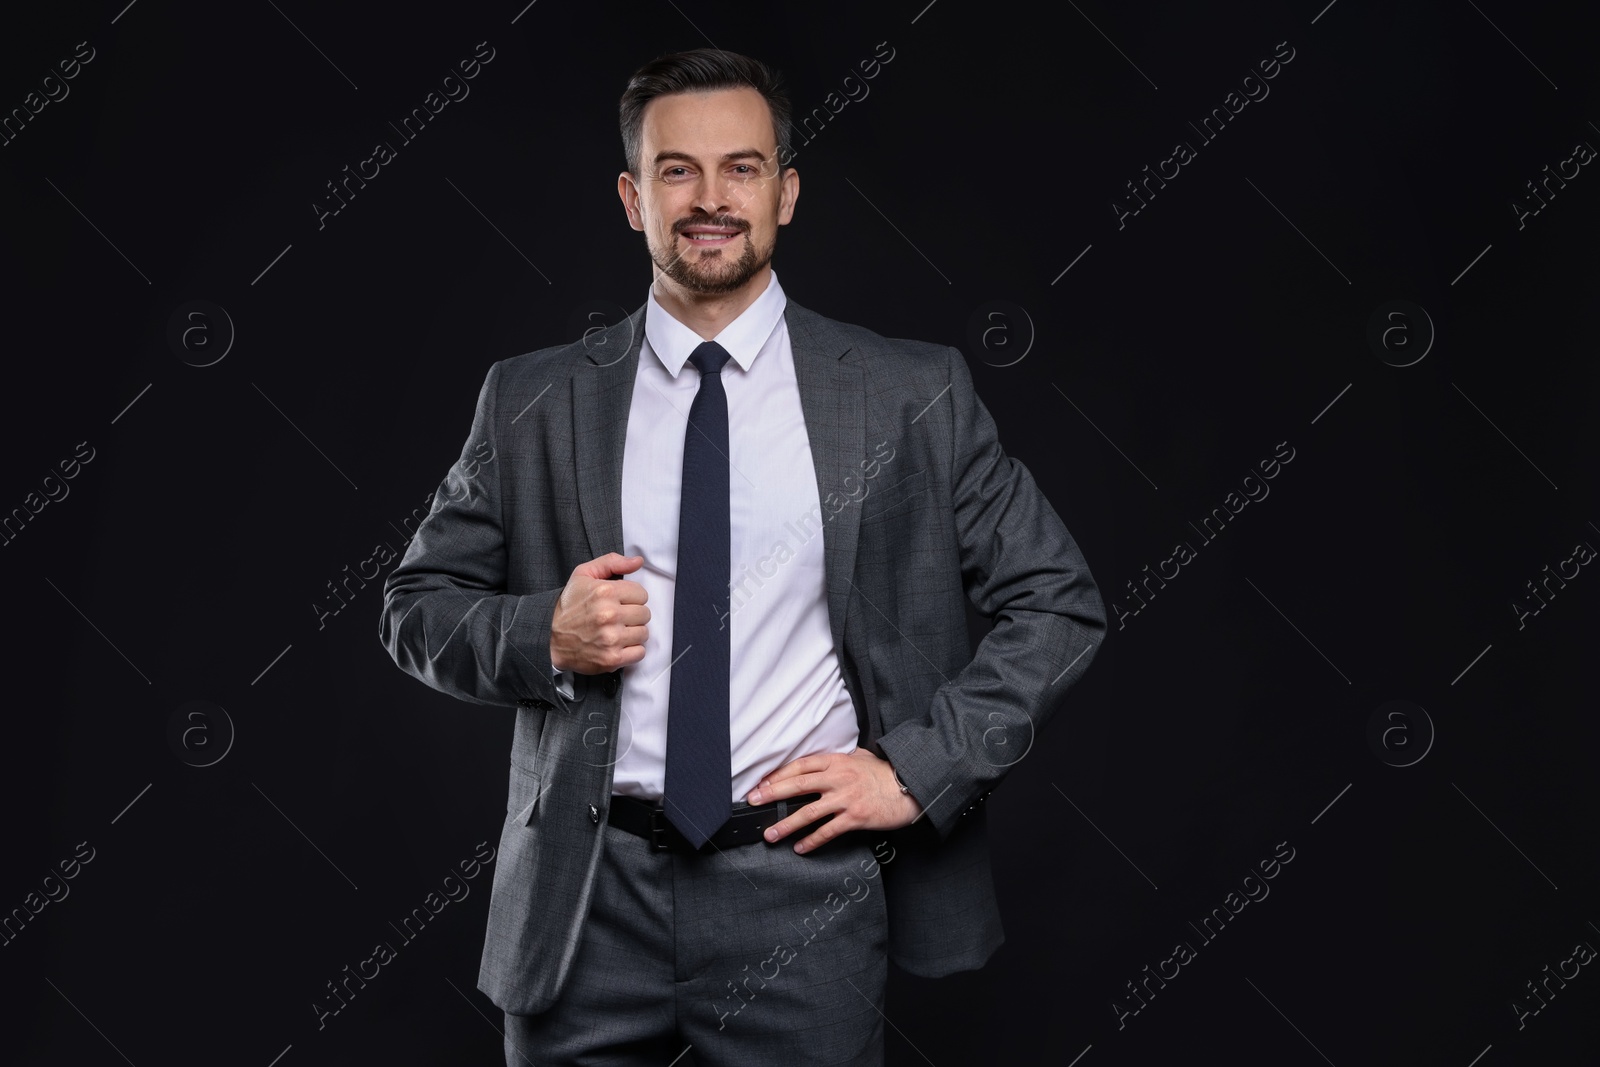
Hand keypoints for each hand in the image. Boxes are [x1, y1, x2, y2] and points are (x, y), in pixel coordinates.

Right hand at [549, 553, 649, 674]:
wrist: (549, 637)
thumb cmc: (568, 606)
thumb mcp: (584, 574)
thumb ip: (612, 562)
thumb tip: (638, 561)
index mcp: (605, 591)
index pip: (642, 594)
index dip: (631, 597)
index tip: (620, 602)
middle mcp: (609, 615)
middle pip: (644, 614)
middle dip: (633, 614)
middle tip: (617, 617)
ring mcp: (611, 638)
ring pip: (644, 633)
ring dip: (633, 632)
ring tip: (617, 630)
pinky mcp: (612, 658)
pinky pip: (640, 652)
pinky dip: (632, 650)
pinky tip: (618, 644)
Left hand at [747, 748, 922, 852]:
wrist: (910, 787)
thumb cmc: (885, 773)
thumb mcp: (861, 757)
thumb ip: (840, 759)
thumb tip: (822, 763)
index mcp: (837, 761)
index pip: (800, 766)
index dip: (778, 775)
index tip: (762, 784)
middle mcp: (838, 778)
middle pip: (798, 785)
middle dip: (772, 794)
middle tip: (753, 802)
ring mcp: (846, 798)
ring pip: (809, 812)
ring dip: (786, 824)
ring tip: (770, 834)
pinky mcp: (855, 817)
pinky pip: (828, 831)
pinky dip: (812, 841)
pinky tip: (800, 848)